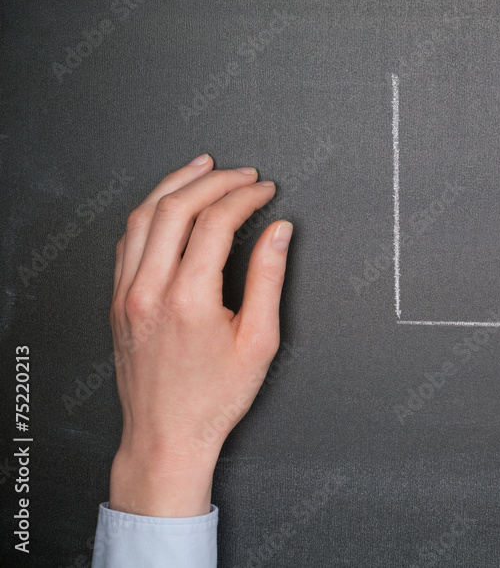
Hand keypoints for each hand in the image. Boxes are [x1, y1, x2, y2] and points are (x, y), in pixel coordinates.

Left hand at [108, 154, 291, 516]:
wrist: (167, 436)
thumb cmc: (214, 398)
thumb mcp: (260, 341)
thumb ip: (269, 278)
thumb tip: (278, 233)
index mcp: (189, 298)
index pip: (216, 222)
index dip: (245, 197)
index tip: (265, 191)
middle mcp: (150, 290)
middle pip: (176, 208)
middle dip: (213, 180)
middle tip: (243, 175)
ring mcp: (127, 294)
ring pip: (142, 217)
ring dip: (174, 184)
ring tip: (202, 167)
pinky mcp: (117, 302)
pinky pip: (127, 241)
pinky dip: (149, 213)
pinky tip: (167, 205)